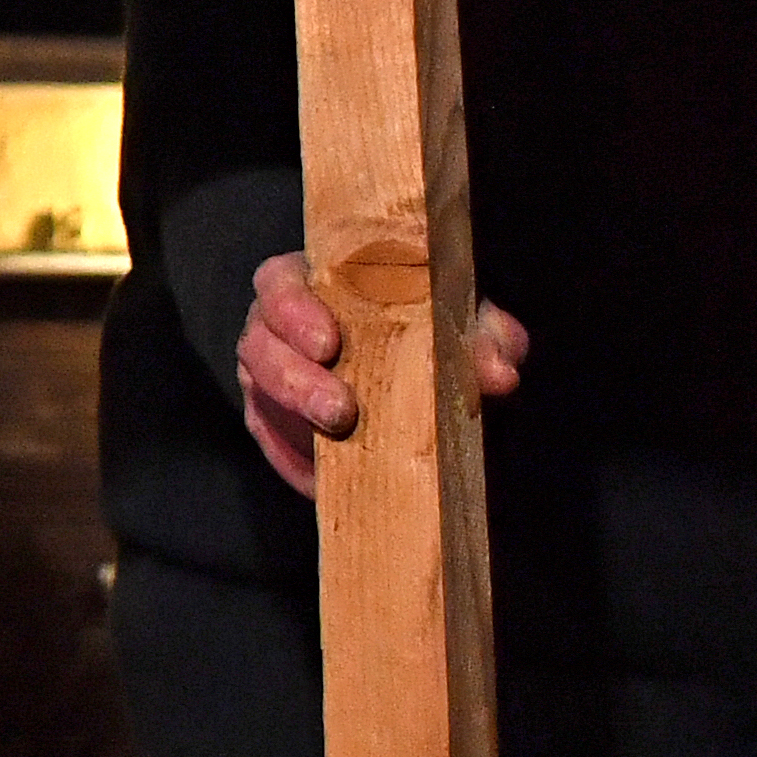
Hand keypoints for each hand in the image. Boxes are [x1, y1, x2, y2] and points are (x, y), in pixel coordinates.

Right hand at [234, 251, 528, 495]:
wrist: (441, 400)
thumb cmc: (445, 344)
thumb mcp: (470, 334)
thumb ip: (488, 340)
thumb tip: (498, 372)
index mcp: (320, 285)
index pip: (280, 282)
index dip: (293, 308)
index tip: (329, 343)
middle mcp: (281, 326)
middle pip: (258, 343)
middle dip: (294, 378)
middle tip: (340, 410)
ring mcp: (270, 377)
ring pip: (259, 393)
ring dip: (294, 417)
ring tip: (336, 436)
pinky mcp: (274, 425)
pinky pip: (270, 443)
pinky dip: (292, 459)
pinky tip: (321, 474)